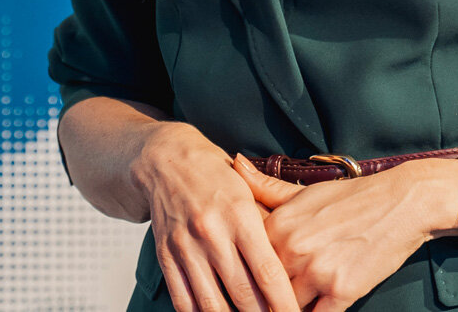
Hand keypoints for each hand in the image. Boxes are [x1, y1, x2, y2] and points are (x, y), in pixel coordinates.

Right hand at [131, 124, 300, 311]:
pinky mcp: (165, 256)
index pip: (268, 272)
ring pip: (213, 305)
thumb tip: (293, 267)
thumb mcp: (248, 191)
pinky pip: (183, 301)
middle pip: (243, 294)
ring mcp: (185, 247)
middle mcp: (211, 232)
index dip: (284, 303)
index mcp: (239, 214)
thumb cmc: (214, 175)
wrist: (164, 159)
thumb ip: (269, 226)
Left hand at [231, 155, 457, 311]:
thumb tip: (235, 163)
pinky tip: (313, 308)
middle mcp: (292, 249)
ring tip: (287, 305)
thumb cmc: (350, 198)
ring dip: (287, 307)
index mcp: (277, 225)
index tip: (245, 284)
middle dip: (264, 298)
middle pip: (265, 289)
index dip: (247, 275)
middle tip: (261, 301)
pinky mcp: (343, 291)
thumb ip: (264, 187)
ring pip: (288, 306)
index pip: (247, 262)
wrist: (400, 203)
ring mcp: (317, 271)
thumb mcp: (303, 191)